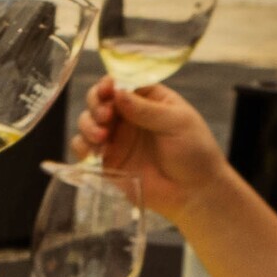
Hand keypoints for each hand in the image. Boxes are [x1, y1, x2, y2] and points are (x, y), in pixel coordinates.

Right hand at [71, 76, 230, 222]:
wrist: (193, 192)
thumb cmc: (195, 152)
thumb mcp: (177, 123)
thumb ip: (146, 109)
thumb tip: (118, 92)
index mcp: (149, 100)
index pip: (122, 84)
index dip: (108, 85)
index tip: (106, 90)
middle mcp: (129, 117)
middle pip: (99, 101)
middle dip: (96, 106)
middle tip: (105, 117)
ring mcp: (115, 138)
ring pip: (87, 122)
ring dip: (87, 126)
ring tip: (102, 137)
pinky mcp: (106, 160)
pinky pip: (82, 148)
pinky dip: (81, 147)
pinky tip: (94, 152)